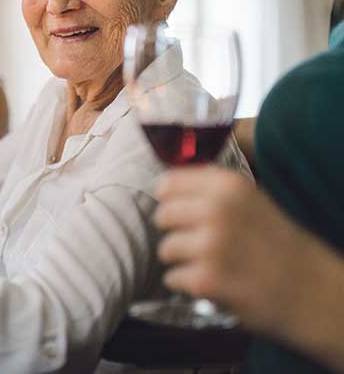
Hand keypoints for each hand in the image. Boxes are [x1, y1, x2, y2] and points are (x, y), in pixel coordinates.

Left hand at [155, 166, 317, 333]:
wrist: (310, 290)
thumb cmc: (277, 244)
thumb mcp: (249, 200)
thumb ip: (209, 189)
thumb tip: (164, 186)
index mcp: (227, 185)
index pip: (168, 184)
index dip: (170, 200)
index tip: (178, 210)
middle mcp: (217, 210)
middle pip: (162, 215)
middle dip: (175, 231)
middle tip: (197, 241)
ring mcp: (210, 245)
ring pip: (165, 248)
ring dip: (181, 260)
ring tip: (209, 263)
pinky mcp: (206, 279)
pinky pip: (173, 277)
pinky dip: (187, 283)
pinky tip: (211, 282)